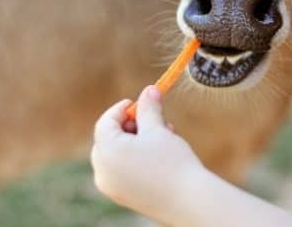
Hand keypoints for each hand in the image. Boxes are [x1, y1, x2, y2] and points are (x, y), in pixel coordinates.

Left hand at [90, 86, 203, 222]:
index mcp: (106, 151)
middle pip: (108, 139)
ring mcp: (111, 187)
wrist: (188, 201)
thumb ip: (148, 107)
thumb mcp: (158, 129)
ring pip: (117, 155)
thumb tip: (149, 90)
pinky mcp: (123, 197)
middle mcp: (102, 171)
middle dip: (130, 125)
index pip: (105, 122)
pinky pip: (122, 171)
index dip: (122, 109)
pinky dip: (135, 158)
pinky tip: (159, 154)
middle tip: (150, 119)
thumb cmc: (172, 162)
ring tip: (162, 134)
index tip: (138, 101)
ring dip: (135, 141)